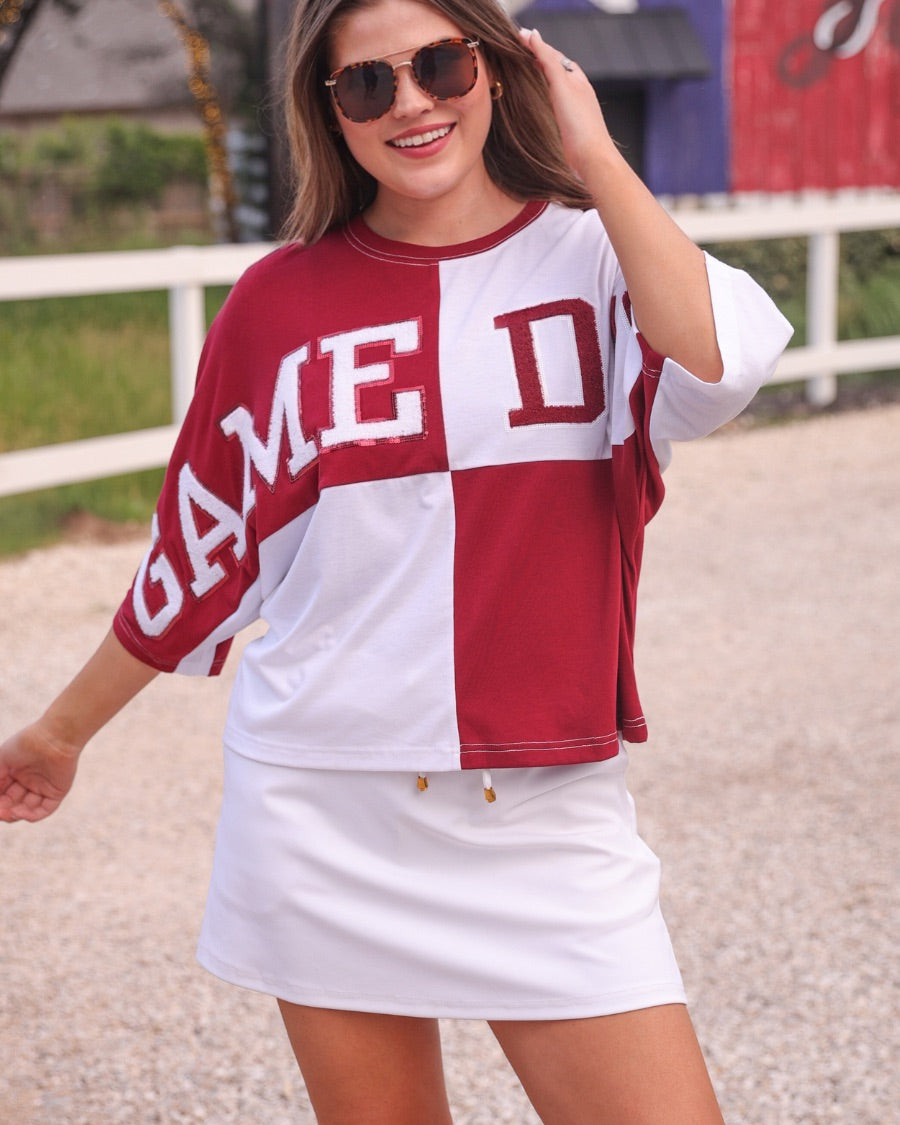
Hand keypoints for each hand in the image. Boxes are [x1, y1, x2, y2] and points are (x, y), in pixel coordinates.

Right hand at [0, 723, 80, 823]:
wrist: (53, 737)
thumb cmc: (26, 744)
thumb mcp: (2, 761)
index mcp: (16, 772)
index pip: (3, 793)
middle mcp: (29, 781)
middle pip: (14, 803)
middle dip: (4, 810)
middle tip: (0, 812)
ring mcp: (43, 787)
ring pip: (27, 808)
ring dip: (16, 814)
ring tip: (9, 813)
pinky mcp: (57, 792)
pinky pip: (45, 809)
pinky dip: (32, 815)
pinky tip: (21, 813)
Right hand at [518, 27, 617, 181]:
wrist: (591, 158)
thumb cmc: (579, 123)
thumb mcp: (561, 85)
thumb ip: (546, 60)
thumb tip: (532, 35)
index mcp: (577, 79)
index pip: (555, 55)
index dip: (538, 46)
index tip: (519, 38)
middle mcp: (578, 92)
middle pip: (557, 69)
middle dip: (541, 59)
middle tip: (521, 51)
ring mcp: (575, 109)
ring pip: (557, 87)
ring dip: (543, 77)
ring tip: (528, 72)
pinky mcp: (570, 126)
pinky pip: (556, 104)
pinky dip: (546, 96)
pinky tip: (541, 103)